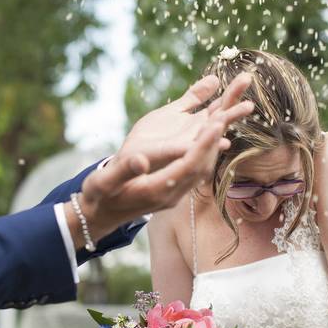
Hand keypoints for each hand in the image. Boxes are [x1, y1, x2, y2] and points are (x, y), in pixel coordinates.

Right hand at [77, 73, 253, 238]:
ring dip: (215, 143)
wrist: (98, 215)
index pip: (188, 166)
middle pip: (202, 165)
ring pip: (203, 167)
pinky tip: (210, 134)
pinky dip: (205, 149)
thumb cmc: (98, 196)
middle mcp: (172, 194)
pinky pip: (196, 167)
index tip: (215, 124)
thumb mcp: (104, 182)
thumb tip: (140, 160)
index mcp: (157, 191)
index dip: (203, 145)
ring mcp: (175, 193)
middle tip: (229, 112)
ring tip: (226, 117)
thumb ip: (123, 171)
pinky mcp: (174, 189)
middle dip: (216, 139)